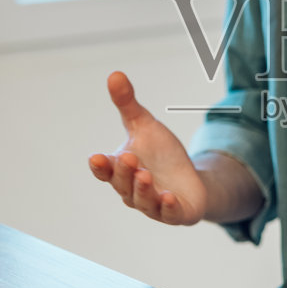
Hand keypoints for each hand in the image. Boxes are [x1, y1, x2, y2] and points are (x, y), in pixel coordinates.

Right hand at [89, 71, 207, 225]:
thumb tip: (114, 74)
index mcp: (121, 171)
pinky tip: (169, 197)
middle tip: (128, 157)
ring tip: (144, 174)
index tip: (95, 157)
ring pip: (142, 200)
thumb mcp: (145, 126)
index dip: (100, 166)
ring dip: (142, 189)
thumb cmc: (161, 154)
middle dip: (124, 172)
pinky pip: (168, 213)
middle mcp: (132, 191)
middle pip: (122, 184)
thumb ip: (127, 105)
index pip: (105, 170)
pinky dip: (167, 207)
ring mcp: (153, 204)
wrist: (190, 180)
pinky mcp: (175, 213)